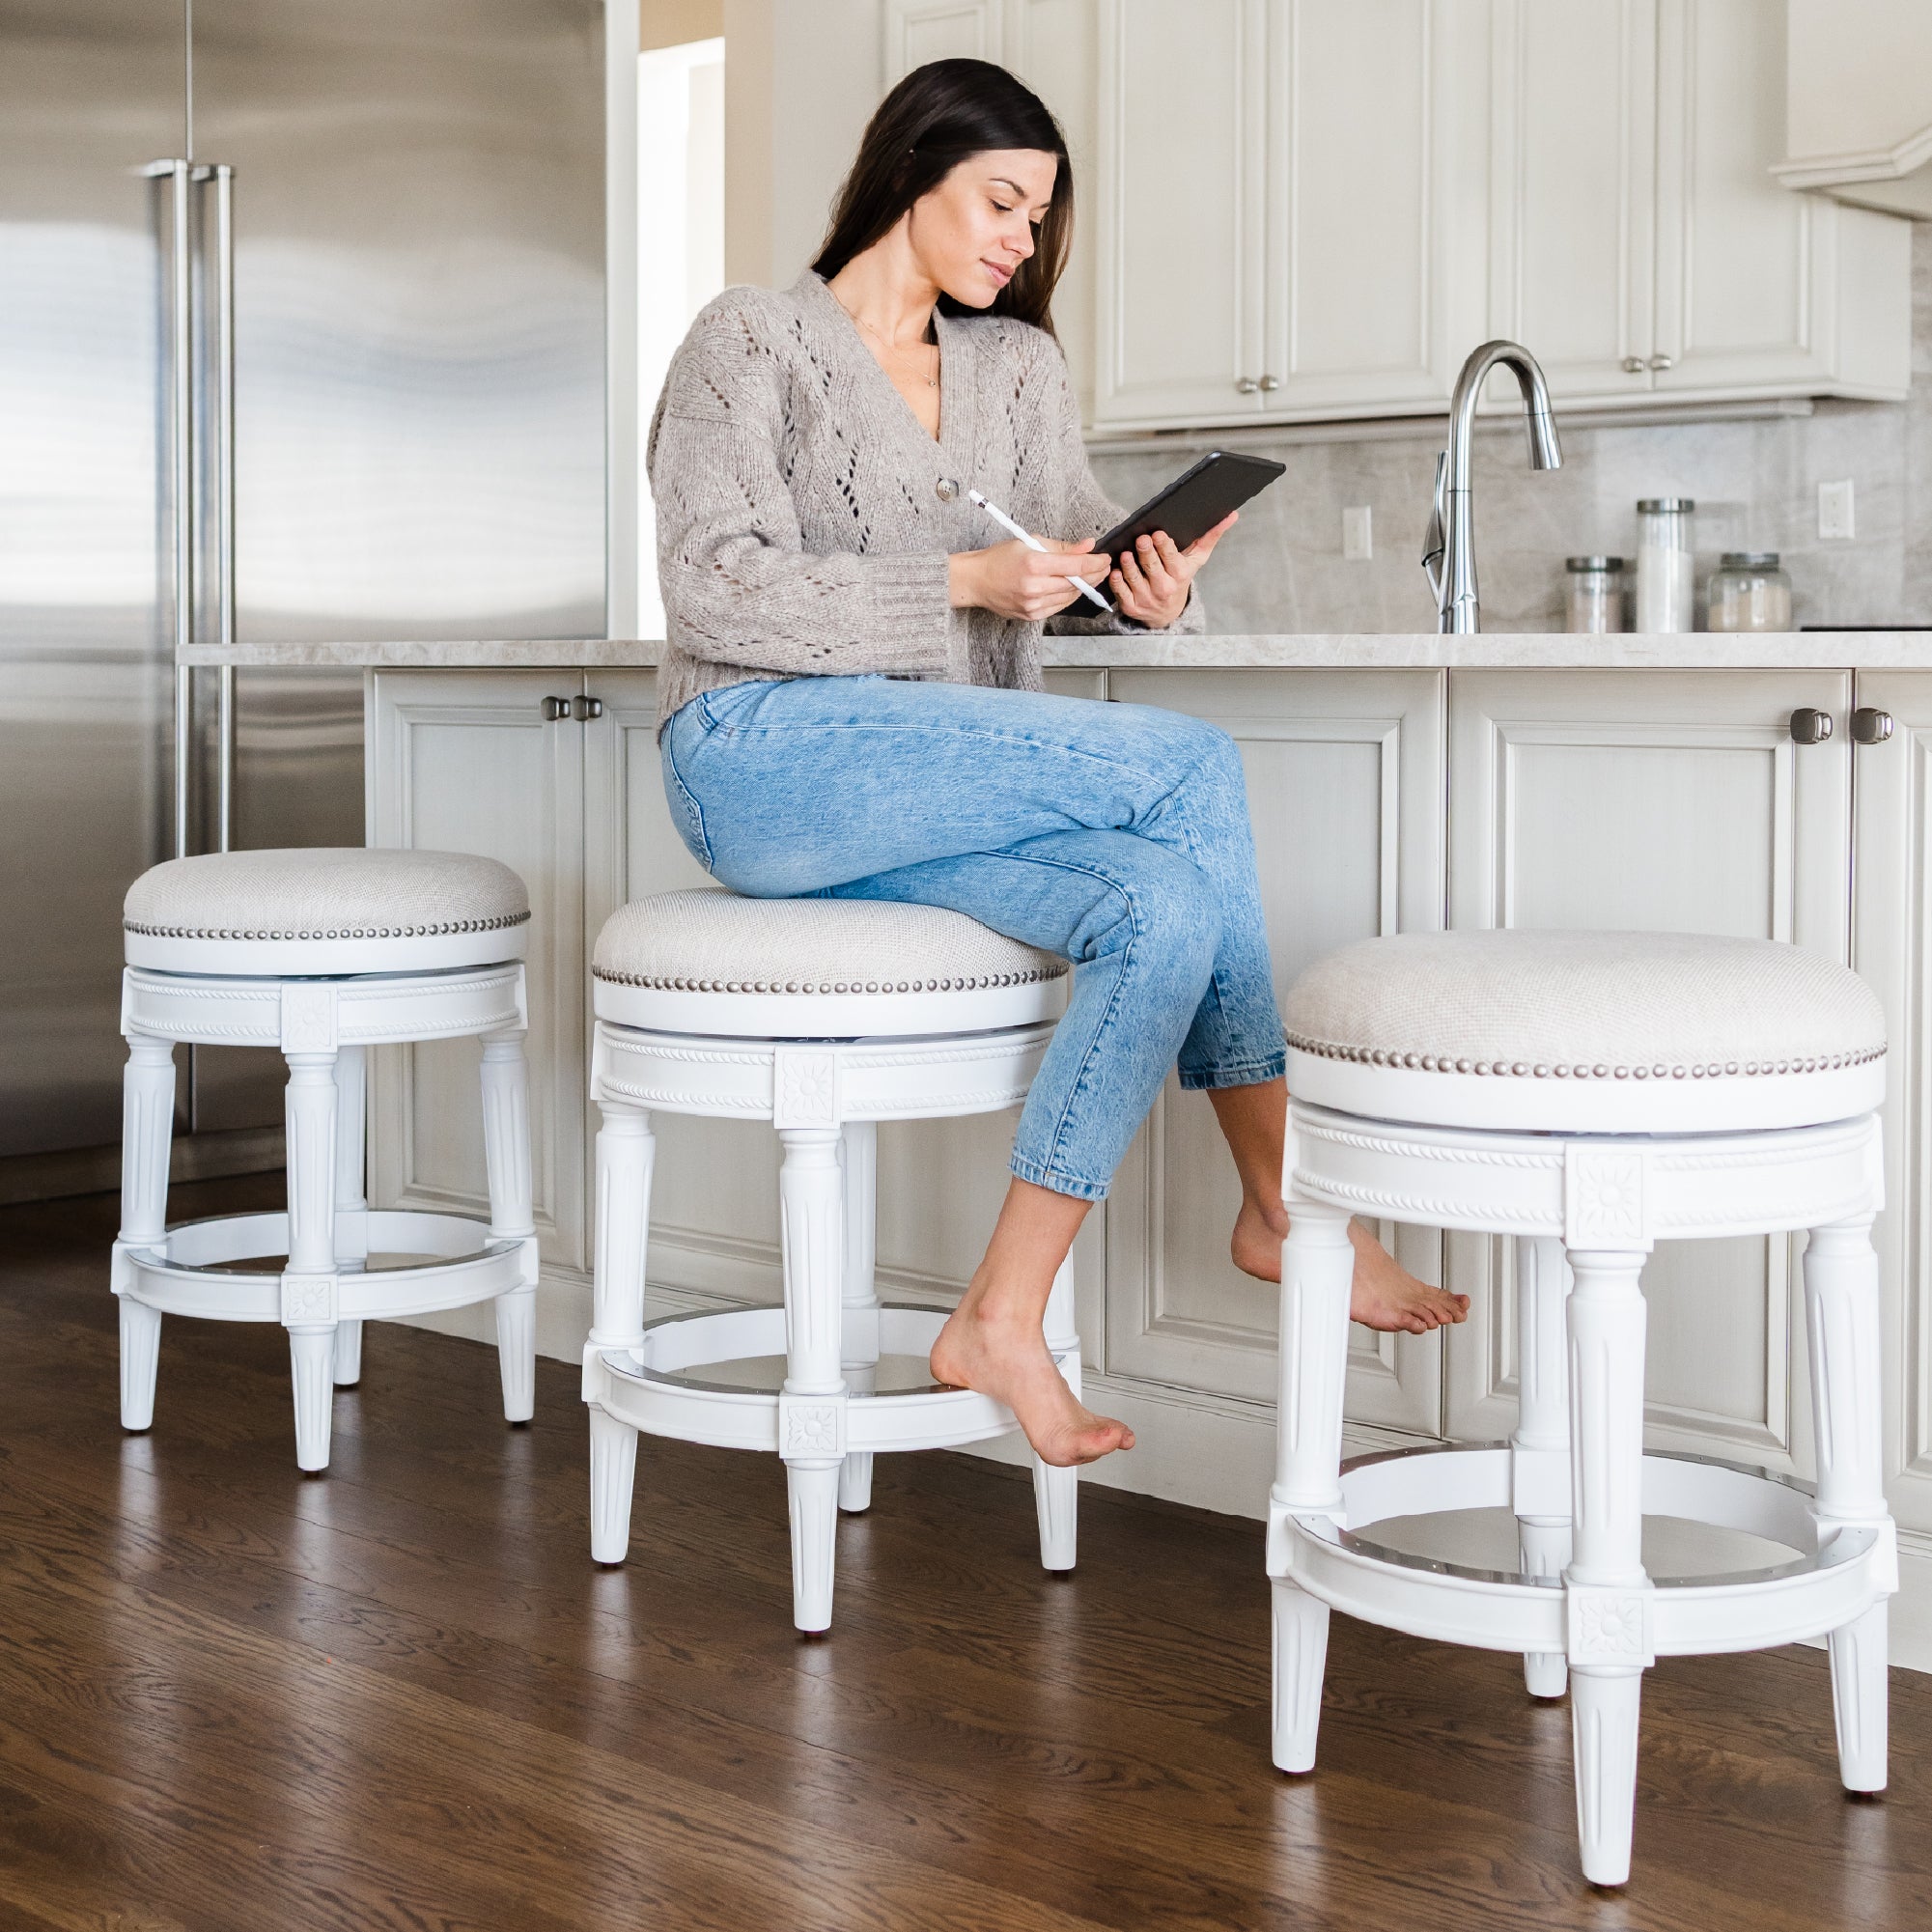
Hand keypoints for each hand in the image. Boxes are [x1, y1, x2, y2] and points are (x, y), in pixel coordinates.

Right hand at [948, 537, 1110, 622]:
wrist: (977, 581)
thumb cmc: (1000, 558)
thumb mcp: (1030, 543)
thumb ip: (1062, 547)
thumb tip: (1088, 546)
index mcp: (1034, 563)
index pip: (1076, 565)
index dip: (1095, 562)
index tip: (1105, 558)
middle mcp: (1034, 586)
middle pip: (1076, 583)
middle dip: (1094, 574)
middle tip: (1104, 567)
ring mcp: (1033, 604)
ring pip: (1069, 597)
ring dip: (1084, 587)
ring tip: (1091, 576)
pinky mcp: (1031, 615)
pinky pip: (1058, 607)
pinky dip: (1068, 597)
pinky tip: (1074, 589)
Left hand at [1108, 513, 1237, 627]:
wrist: (1166, 612)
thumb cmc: (1180, 578)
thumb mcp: (1196, 559)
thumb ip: (1212, 536)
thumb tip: (1232, 515)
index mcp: (1179, 575)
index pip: (1171, 558)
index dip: (1163, 546)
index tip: (1157, 534)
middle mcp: (1163, 588)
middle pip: (1152, 567)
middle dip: (1146, 552)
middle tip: (1141, 539)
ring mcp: (1146, 598)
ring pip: (1134, 578)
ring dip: (1128, 565)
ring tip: (1126, 553)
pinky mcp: (1131, 606)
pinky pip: (1121, 591)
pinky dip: (1117, 580)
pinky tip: (1115, 570)